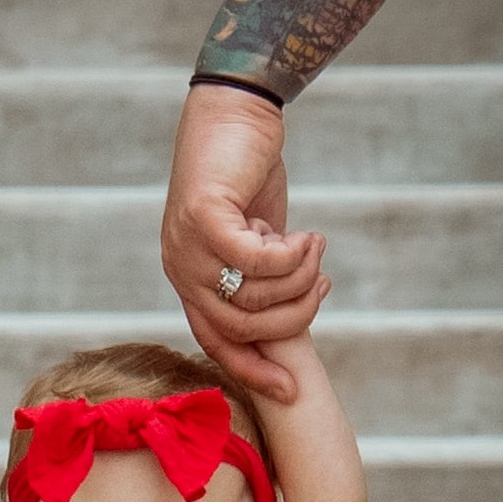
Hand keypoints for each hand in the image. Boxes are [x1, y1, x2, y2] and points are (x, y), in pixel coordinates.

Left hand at [162, 83, 327, 401]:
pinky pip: (257, 261)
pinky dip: (290, 255)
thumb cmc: (247, 172)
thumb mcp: (257, 236)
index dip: (253, 371)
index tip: (292, 390)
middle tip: (323, 283)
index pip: (216, 343)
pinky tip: (306, 236)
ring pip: (254, 296)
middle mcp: (179, 267)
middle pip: (243, 326)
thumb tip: (290, 315)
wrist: (234, 111)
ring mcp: (185, 244)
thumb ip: (263, 277)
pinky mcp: (202, 217)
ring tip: (316, 247)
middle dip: (294, 314)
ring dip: (299, 277)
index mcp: (188, 278)